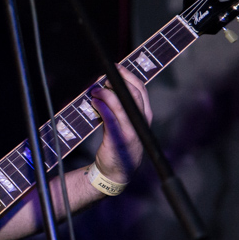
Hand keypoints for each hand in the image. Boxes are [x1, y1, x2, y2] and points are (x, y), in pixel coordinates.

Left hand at [89, 67, 152, 183]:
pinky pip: (111, 118)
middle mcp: (140, 122)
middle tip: (102, 79)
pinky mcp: (118, 139)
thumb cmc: (119, 144)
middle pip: (133, 93)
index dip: (128, 76)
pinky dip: (102, 107)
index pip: (140, 89)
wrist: (116, 171)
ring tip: (94, 90)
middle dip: (117, 81)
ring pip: (122, 103)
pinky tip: (94, 103)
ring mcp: (131, 131)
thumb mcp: (125, 123)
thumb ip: (119, 107)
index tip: (115, 67)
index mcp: (144, 115)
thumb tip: (104, 86)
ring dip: (106, 93)